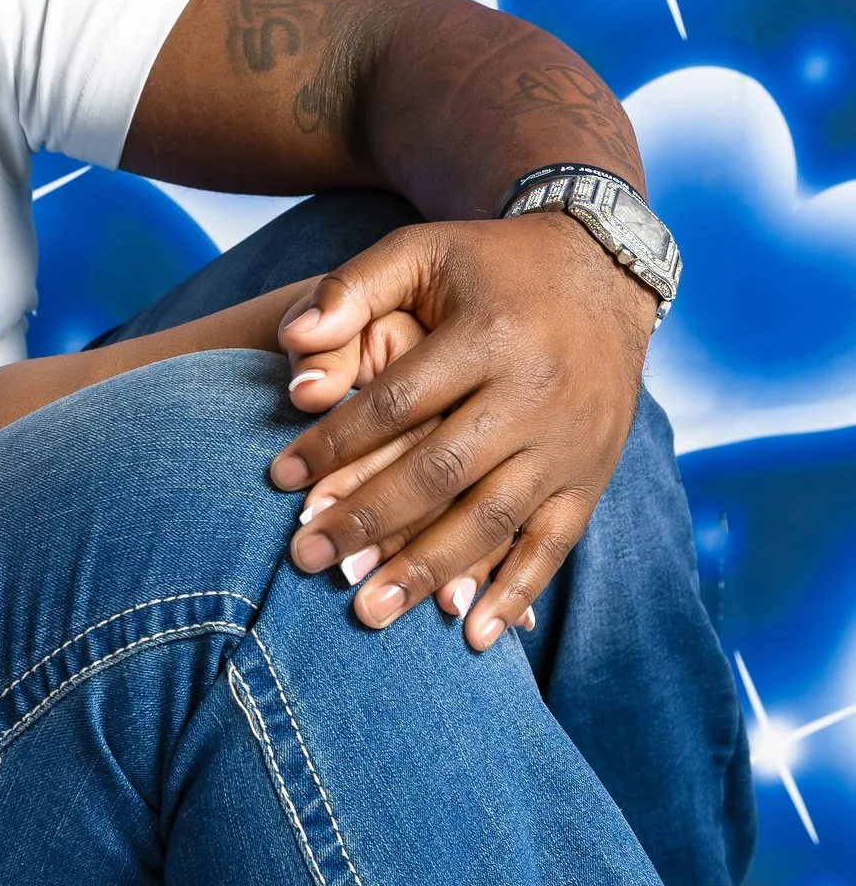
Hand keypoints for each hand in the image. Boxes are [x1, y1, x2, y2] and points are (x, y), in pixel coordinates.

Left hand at [269, 212, 656, 648]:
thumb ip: (351, 287)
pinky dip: (516, 592)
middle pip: (441, 471)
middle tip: (304, 558)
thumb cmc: (489, 266)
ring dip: (429, 571)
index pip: (399, 402)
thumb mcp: (423, 250)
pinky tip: (470, 634)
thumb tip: (291, 341)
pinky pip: (555, 543)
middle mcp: (537, 393)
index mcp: (491, 335)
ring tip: (366, 611)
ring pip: (494, 518)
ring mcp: (570, 442)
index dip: (336, 442)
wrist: (605, 271)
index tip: (279, 480)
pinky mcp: (593, 474)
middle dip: (369, 520)